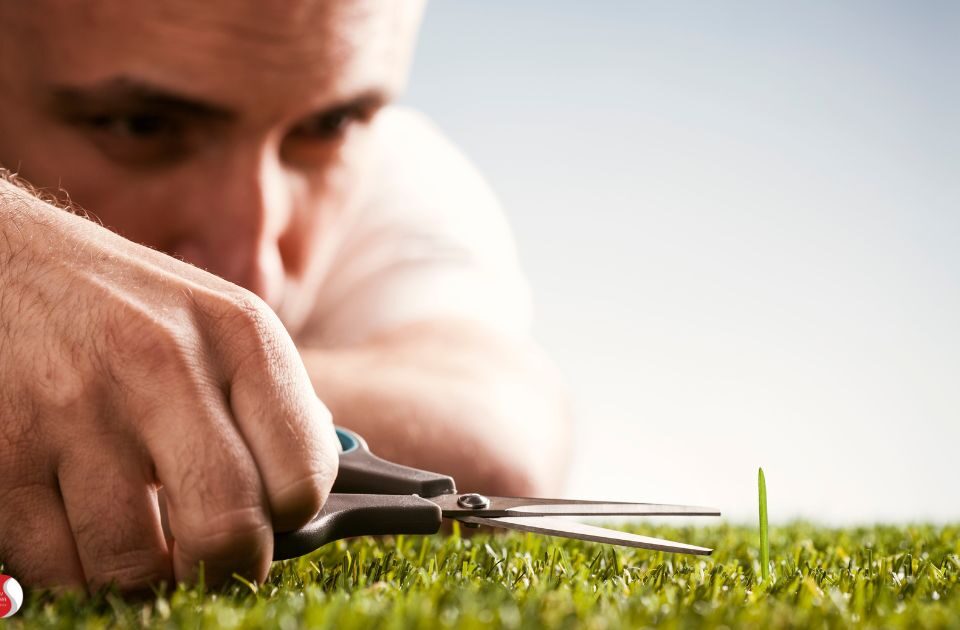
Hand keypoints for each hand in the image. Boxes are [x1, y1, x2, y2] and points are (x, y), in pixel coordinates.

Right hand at [0, 180, 337, 591]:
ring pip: (136, 567)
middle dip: (225, 567)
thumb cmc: (123, 306)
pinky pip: (57, 567)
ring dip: (143, 573)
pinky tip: (79, 522)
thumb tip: (302, 498)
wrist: (4, 260)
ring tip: (137, 534)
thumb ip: (266, 403)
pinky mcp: (2, 451)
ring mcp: (77, 408)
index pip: (304, 475)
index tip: (268, 520)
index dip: (291, 518)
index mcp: (238, 333)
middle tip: (207, 559)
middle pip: (228, 532)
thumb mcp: (216, 320)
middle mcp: (164, 364)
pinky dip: (74, 567)